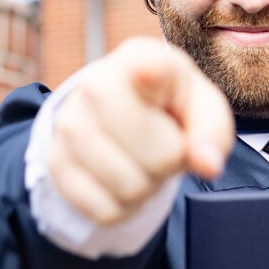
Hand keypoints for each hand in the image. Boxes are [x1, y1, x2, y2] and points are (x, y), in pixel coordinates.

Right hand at [49, 37, 235, 225]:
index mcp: (141, 58)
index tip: (148, 72)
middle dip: (172, 161)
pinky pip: (106, 210)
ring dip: (147, 186)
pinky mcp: (56, 163)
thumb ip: (212, 132)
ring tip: (143, 160)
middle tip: (164, 145)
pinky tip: (120, 177)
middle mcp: (96, 84)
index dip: (149, 72)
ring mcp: (69, 125)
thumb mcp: (202, 109)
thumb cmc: (169, 108)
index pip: (146, 65)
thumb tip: (207, 164)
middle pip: (159, 153)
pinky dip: (123, 206)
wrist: (118, 115)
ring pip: (130, 187)